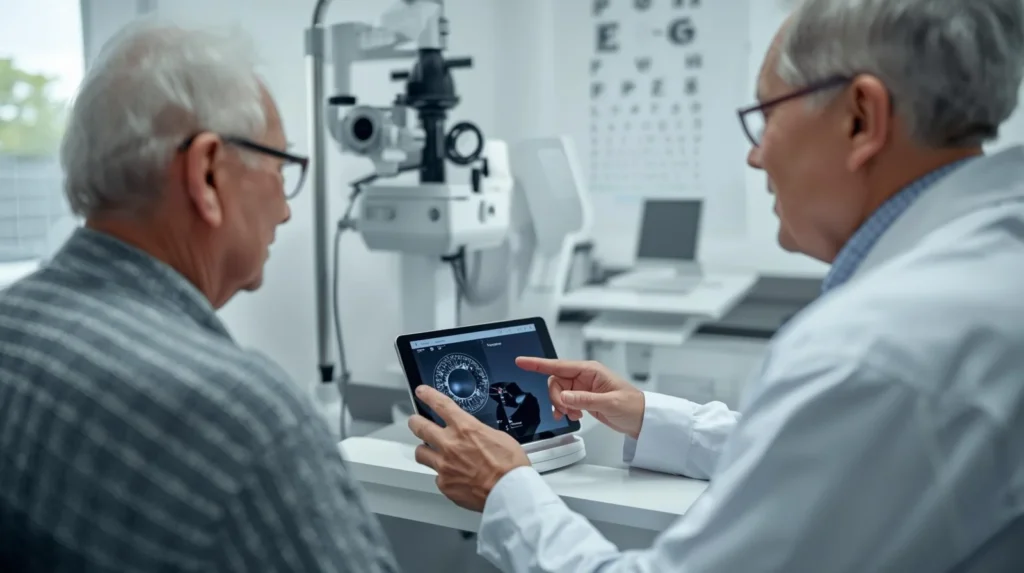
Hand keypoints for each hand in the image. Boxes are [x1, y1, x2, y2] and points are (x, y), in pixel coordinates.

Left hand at [407, 385, 530, 511]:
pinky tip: (454, 476)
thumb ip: (478, 432)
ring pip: (421, 453)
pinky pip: (437, 476)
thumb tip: (473, 434)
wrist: (509, 492)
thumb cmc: (510, 466)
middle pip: (420, 427)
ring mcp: (444, 465)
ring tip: (431, 452)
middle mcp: (450, 444)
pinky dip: (443, 475)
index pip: (440, 404)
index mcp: (465, 428)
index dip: (428, 396)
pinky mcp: (444, 484)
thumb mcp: (499, 437)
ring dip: (425, 450)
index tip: (422, 392)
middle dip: (415, 421)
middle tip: (415, 421)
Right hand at [516, 356, 644, 438]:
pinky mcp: (583, 399)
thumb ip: (584, 399)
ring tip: (574, 415)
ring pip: (558, 393)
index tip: (521, 361)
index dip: (537, 363)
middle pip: (555, 382)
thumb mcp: (609, 403)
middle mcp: (584, 377)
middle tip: (567, 410)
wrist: (642, 419)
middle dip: (556, 397)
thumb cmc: (632, 405)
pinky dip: (565, 410)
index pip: (558, 365)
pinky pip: (564, 402)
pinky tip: (573, 416)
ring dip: (561, 405)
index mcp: (590, 370)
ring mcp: (582, 388)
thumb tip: (563, 397)